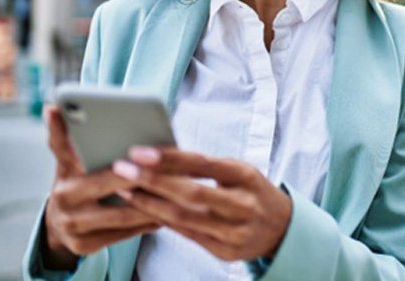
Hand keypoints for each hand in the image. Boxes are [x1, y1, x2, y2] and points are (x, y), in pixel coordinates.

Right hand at [42, 106, 161, 269]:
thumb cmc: (74, 180)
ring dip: (152, 203)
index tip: (134, 151)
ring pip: (123, 214)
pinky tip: (167, 213)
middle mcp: (65, 201)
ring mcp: (75, 227)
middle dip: (142, 175)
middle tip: (169, 166)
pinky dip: (147, 223)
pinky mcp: (85, 247)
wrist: (58, 223)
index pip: (84, 157)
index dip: (107, 149)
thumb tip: (51, 106)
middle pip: (112, 185)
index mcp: (64, 174)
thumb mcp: (68, 159)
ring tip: (178, 189)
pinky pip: (124, 234)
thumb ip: (65, 136)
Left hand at [112, 147, 292, 261]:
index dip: (170, 158)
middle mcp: (242, 204)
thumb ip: (205, 165)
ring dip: (150, 204)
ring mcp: (234, 231)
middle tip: (122, 169)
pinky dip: (163, 221)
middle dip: (152, 181)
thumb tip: (161, 155)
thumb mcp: (237, 170)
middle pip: (191, 193)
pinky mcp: (225, 252)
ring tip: (125, 189)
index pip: (203, 164)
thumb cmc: (251, 190)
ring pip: (185, 218)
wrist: (282, 227)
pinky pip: (187, 235)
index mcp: (245, 176)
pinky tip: (143, 210)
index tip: (141, 151)